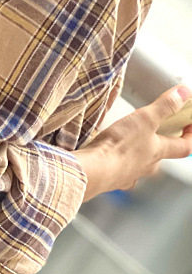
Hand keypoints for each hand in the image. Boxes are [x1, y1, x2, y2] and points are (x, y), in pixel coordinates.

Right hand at [74, 85, 191, 200]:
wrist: (92, 171)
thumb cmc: (119, 146)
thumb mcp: (144, 119)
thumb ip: (165, 106)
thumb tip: (184, 93)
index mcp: (158, 152)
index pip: (185, 147)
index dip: (191, 136)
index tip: (190, 126)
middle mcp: (146, 166)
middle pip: (160, 157)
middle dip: (160, 147)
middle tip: (155, 135)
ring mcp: (128, 175)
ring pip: (139, 166)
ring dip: (138, 157)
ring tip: (129, 146)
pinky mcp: (110, 181)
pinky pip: (118, 173)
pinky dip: (117, 166)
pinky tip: (109, 159)